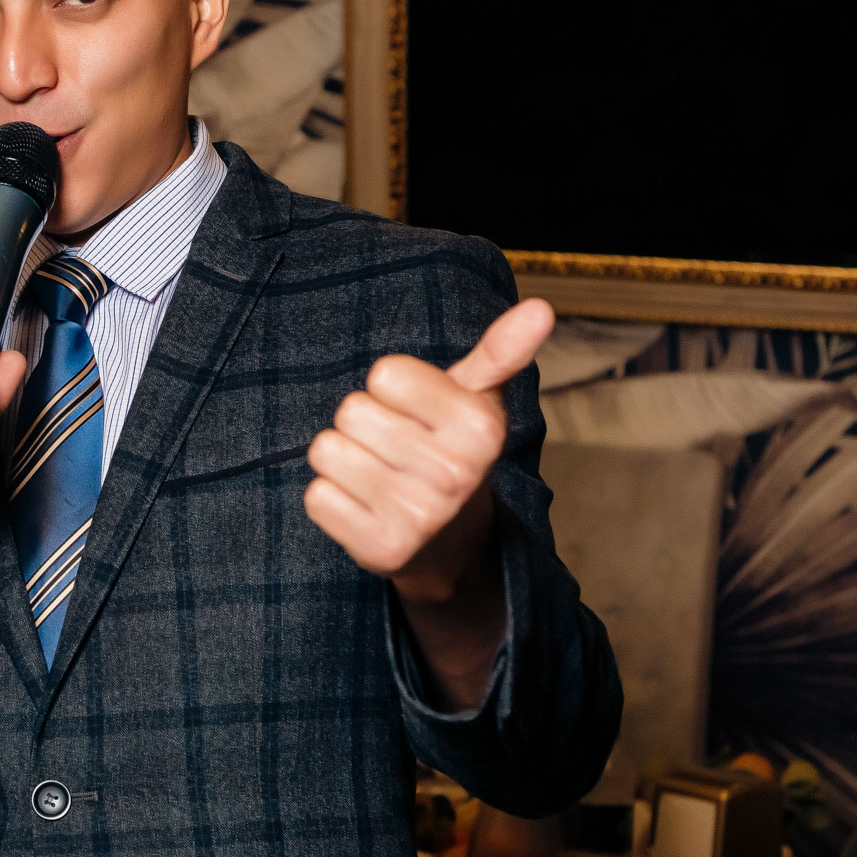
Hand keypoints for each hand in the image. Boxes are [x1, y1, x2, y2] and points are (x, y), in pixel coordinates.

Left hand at [304, 297, 553, 602]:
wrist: (450, 543)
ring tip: (378, 474)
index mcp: (480, 427)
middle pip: (351, 411)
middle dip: (364, 424)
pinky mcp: (382, 549)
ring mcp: (419, 516)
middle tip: (395, 448)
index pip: (385, 373)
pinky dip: (331, 499)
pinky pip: (317, 497)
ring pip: (327, 450)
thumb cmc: (451, 450)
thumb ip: (499, 351)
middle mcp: (455, 473)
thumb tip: (540, 307)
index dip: (391, 388)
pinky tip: (364, 507)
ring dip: (343, 460)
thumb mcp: (476, 399)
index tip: (416, 412)